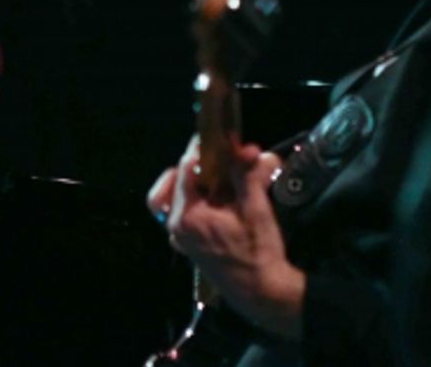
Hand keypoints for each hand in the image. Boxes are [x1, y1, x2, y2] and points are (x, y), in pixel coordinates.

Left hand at [147, 139, 305, 339]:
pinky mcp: (191, 247)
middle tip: (210, 160)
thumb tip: (248, 148)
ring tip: (214, 179)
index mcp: (187, 216)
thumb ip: (247, 174)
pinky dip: (195, 203)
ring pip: (171, 202)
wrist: (262, 293)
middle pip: (168, 186)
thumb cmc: (258, 252)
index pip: (184, 168)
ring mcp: (181, 239)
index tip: (219, 137)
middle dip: (187, 169)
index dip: (201, 148)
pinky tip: (219, 201)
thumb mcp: (255, 208)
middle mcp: (176, 228)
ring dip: (190, 186)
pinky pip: (182, 217)